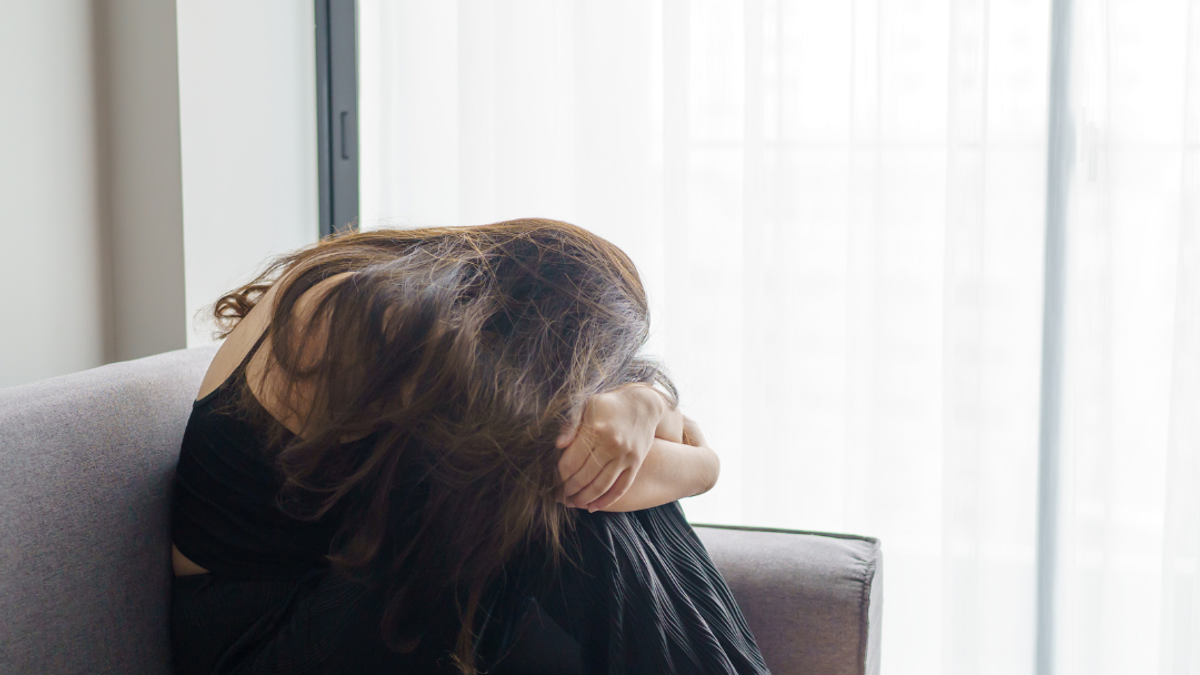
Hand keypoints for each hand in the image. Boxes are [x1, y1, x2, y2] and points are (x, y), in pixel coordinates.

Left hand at [557, 384, 667, 511]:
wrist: (644, 404)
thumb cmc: (609, 405)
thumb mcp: (588, 406)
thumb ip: (571, 425)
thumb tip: (558, 445)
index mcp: (595, 429)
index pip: (571, 462)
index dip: (560, 475)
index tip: (553, 480)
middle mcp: (611, 444)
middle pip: (584, 477)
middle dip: (569, 490)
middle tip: (559, 497)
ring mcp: (625, 455)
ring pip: (601, 486)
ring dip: (584, 499)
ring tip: (573, 503)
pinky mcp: (636, 463)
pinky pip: (620, 488)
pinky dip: (606, 501)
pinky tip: (593, 507)